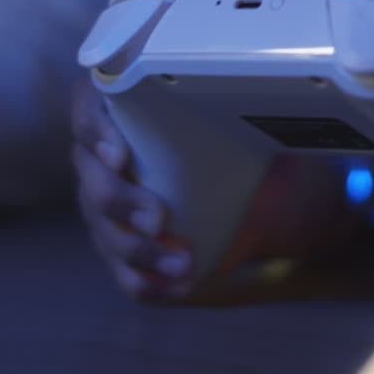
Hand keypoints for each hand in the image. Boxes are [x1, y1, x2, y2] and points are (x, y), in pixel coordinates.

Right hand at [71, 78, 360, 300]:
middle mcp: (101, 160)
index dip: (96, 133)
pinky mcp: (125, 247)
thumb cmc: (227, 129)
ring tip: (181, 263)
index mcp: (117, 111)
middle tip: (158, 218)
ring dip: (141, 253)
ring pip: (106, 234)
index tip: (120, 154)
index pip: (89, 112)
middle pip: (94, 183)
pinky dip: (149, 283)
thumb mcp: (234, 106)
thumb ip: (244, 93)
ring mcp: (107, 209)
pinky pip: (126, 273)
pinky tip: (179, 286)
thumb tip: (285, 88)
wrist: (242, 175)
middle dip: (122, 204)